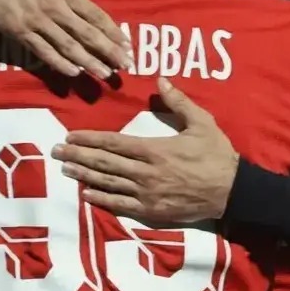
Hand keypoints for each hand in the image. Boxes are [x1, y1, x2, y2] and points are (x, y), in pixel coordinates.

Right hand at [0, 0, 131, 77]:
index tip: (126, 44)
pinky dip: (59, 64)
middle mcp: (55, 8)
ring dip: (89, 63)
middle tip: (125, 66)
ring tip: (105, 75)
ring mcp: (37, 23)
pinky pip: (43, 52)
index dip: (112, 31)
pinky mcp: (19, 33)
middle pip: (87, 35)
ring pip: (68, 47)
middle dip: (108, 52)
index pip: (95, 15)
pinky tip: (73, 72)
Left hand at [52, 78, 239, 221]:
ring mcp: (147, 194)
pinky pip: (122, 205)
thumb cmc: (217, 154)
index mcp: (154, 150)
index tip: (70, 136)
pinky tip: (87, 194)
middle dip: (78, 156)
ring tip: (65, 168)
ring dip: (85, 175)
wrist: (233, 191)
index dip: (90, 139)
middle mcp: (145, 173)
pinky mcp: (153, 211)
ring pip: (108, 183)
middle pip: (105, 163)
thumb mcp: (201, 122)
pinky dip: (102, 199)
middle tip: (56, 151)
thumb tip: (161, 79)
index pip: (114, 143)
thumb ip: (179, 101)